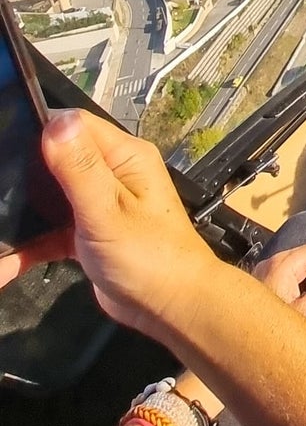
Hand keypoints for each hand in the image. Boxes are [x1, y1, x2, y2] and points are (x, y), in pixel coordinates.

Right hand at [0, 110, 216, 337]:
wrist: (169, 305)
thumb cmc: (147, 254)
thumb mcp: (108, 209)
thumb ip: (80, 168)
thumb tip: (56, 120)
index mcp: (124, 156)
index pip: (77, 125)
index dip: (40, 130)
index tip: (2, 143)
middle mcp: (112, 173)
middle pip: (57, 159)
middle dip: (23, 172)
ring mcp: (98, 204)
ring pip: (49, 198)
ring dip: (20, 214)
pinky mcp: (86, 234)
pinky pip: (50, 232)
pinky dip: (27, 247)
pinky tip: (3, 266)